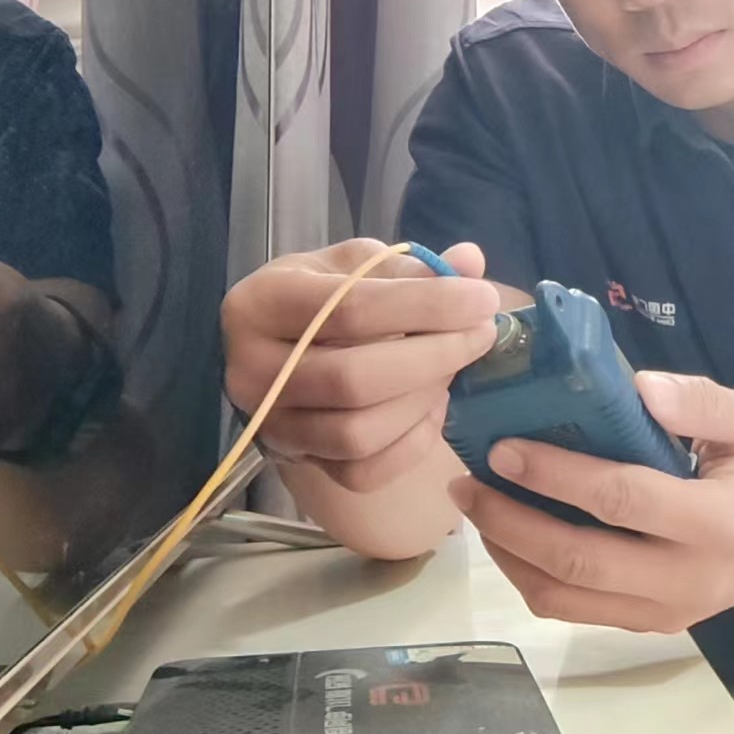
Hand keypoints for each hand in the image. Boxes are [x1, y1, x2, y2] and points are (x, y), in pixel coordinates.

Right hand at [221, 239, 499, 494]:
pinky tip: (431, 406)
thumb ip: (412, 267)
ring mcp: (270, 425)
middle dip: (434, 357)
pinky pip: (362, 472)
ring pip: (358, 433)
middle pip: (354, 378)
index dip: (427, 306)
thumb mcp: (356, 264)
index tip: (483, 299)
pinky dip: (410, 443)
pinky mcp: (296, 462)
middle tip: (480, 335)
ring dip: (423, 400)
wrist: (281, 343)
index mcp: (259, 304)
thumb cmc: (323, 293)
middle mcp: (251, 371)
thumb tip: (469, 261)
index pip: (352, 308)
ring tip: (453, 367)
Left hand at [450, 372, 733, 632]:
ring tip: (475, 505)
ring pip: (562, 597)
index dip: (556, 475)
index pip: (621, 500)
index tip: (504, 447)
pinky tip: (507, 532)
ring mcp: (662, 614)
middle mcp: (685, 580)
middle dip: (510, 520)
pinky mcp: (644, 627)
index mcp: (717, 524)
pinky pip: (570, 609)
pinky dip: (526, 573)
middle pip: (577, 561)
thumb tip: (638, 388)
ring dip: (506, 553)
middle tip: (466, 481)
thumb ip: (701, 401)